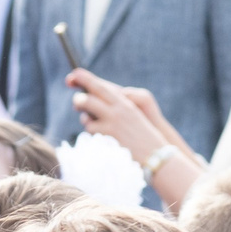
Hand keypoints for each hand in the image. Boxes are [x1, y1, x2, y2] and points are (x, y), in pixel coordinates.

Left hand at [68, 70, 202, 201]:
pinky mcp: (107, 140)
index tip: (74, 74)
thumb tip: (88, 101)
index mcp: (125, 103)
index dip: (85, 79)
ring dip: (87, 120)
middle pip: (88, 99)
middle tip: (76, 102)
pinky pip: (90, 134)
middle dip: (78, 99)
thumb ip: (115, 107)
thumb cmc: (144, 137)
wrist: (156, 157)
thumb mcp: (133, 117)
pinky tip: (105, 139)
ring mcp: (111, 125)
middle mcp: (118, 111)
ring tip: (98, 126)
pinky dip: (94, 135)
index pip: (102, 87)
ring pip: (86, 118)